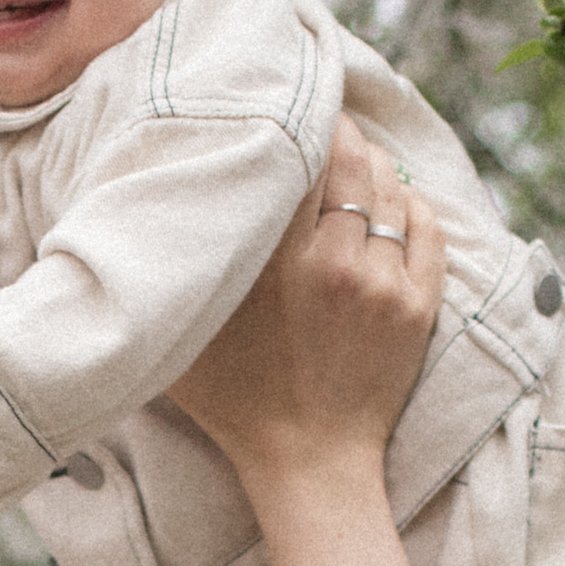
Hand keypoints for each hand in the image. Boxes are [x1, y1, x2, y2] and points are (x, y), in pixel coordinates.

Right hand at [164, 117, 444, 493]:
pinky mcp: (418, 304)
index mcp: (278, 262)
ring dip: (374, 164)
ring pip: (390, 186)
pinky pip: (424, 224)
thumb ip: (176, 272)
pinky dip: (409, 200)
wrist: (309, 463)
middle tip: (322, 117)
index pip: (299, 157)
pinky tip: (391, 196)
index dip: (296, 120)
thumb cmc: (235, 400)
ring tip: (354, 156)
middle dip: (339, 130)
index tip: (285, 102)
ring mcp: (384, 282)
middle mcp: (335, 261)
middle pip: (351, 159)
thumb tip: (140, 215)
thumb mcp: (187, 335)